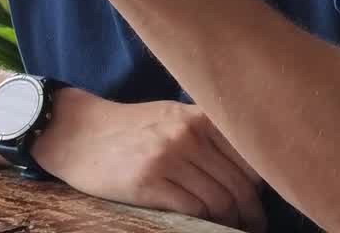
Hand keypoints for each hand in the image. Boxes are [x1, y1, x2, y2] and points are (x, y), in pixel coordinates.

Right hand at [32, 87, 266, 232]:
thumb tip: (251, 170)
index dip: (262, 184)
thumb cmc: (130, 130)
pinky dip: (205, 222)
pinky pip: (193, 209)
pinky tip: (205, 224)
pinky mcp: (148, 182)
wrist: (78, 134)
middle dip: (251, 211)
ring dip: (230, 221)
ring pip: (219, 200)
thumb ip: (208, 135)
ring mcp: (167, 158)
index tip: (261, 200)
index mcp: (197, 117)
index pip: (249, 155)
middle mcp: (186, 134)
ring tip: (232, 227)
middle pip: (239, 183)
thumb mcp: (171, 118)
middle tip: (254, 225)